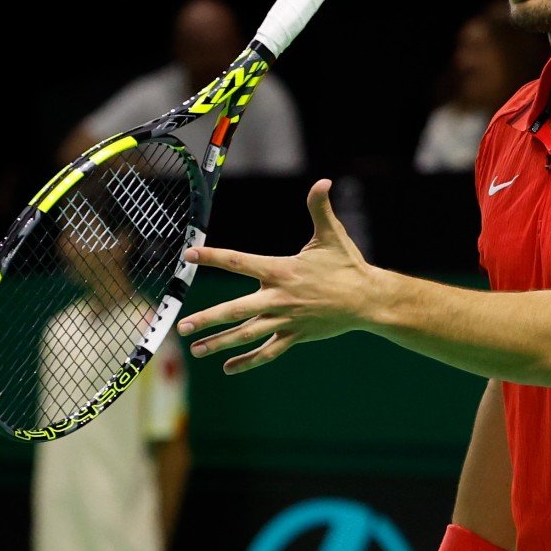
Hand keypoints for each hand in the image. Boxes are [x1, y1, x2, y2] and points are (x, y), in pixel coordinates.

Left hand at [177, 179, 376, 373]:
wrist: (368, 301)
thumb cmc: (347, 266)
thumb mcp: (332, 236)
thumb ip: (320, 208)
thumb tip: (323, 182)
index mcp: (281, 271)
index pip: (239, 262)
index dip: (213, 256)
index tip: (189, 255)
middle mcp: (278, 298)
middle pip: (236, 310)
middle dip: (208, 318)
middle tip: (183, 326)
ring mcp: (285, 320)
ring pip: (247, 335)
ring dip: (220, 343)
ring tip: (196, 350)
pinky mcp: (294, 336)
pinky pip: (267, 351)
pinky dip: (248, 361)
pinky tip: (228, 368)